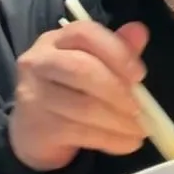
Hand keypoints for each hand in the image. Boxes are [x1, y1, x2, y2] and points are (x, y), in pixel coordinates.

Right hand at [9, 20, 149, 171]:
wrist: (35, 132)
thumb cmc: (70, 90)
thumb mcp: (93, 64)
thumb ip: (117, 49)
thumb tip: (140, 31)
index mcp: (57, 40)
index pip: (85, 34)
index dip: (117, 51)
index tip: (140, 74)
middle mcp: (39, 61)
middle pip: (82, 69)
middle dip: (117, 90)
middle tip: (140, 108)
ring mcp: (33, 94)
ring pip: (83, 106)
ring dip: (119, 121)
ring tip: (140, 130)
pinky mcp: (37, 126)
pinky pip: (81, 132)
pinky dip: (111, 139)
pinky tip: (127, 143)